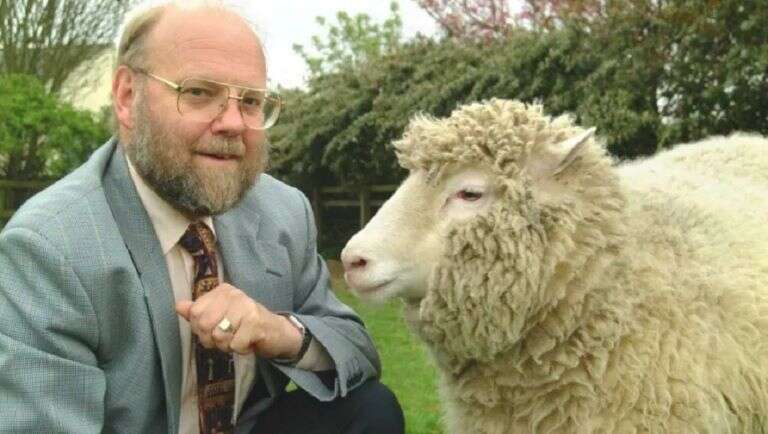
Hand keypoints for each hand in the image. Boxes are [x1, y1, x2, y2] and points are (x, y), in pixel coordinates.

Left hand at [175, 283, 302, 358]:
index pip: (195, 313)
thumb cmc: (246, 325)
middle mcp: (234, 294)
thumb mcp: (221, 316)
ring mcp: (246, 306)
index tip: (217, 329)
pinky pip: (235, 344)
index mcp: (223, 291)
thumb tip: (179, 306)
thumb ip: (199, 311)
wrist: (277, 332)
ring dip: (228, 346)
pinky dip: (241, 349)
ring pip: (219, 336)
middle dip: (214, 339)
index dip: (202, 329)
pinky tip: (249, 342)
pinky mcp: (255, 322)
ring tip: (240, 339)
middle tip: (228, 337)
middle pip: (205, 325)